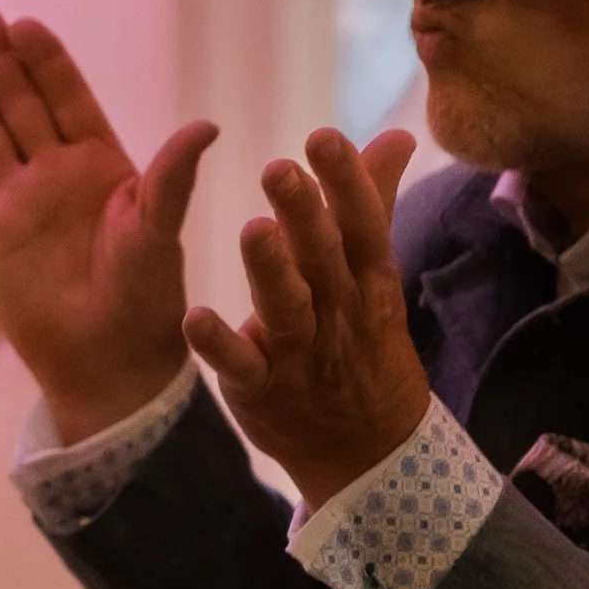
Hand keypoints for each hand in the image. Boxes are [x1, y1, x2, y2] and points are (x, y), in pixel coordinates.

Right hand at [0, 12, 213, 440]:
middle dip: (1, 62)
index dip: (46, 63)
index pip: (67, 99)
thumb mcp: (160, 230)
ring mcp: (14, 204)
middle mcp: (53, 177)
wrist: (108, 363)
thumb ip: (173, 177)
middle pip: (19, 106)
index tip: (26, 25)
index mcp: (98, 166)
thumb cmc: (146, 299)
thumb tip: (207, 126)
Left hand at [184, 128, 427, 507]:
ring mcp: (299, 354)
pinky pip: (239, 365)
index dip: (347, 183)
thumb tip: (395, 134)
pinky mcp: (260, 387)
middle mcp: (337, 314)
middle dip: (305, 215)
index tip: (324, 137)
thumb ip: (374, 202)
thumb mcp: (376, 276)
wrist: (371, 454)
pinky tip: (194, 318)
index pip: (362, 226)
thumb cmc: (365, 346)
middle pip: (323, 260)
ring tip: (252, 228)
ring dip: (270, 270)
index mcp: (366, 282)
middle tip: (279, 168)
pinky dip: (218, 344)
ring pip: (287, 308)